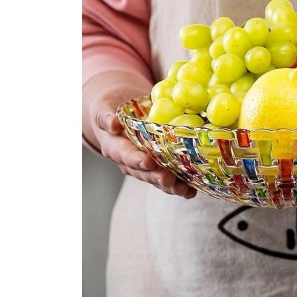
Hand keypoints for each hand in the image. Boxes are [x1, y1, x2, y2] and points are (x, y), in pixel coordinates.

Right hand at [83, 70, 196, 198]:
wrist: (120, 111)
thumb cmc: (111, 107)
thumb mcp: (103, 106)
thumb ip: (105, 115)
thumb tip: (113, 124)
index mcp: (115, 147)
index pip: (124, 155)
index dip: (135, 160)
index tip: (147, 162)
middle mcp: (129, 161)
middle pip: (143, 172)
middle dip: (156, 177)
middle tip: (168, 179)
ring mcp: (144, 165)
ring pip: (157, 178)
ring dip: (171, 186)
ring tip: (184, 190)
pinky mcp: (158, 165)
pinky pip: (169, 176)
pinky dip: (181, 184)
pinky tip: (193, 190)